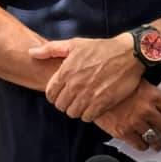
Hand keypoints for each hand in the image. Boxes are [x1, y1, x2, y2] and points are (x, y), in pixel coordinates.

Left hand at [29, 35, 143, 120]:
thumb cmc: (102, 48)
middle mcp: (75, 84)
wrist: (128, 54)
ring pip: (73, 113)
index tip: (62, 92)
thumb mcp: (75, 44)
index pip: (50, 94)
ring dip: (77, 109)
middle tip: (74, 97)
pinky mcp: (102, 103)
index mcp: (66, 71)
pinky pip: (87, 117)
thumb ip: (51, 49)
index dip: (54, 95)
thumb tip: (31, 52)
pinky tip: (93, 105)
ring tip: (83, 102)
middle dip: (65, 103)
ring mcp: (88, 95)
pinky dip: (88, 114)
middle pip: (60, 106)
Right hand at [93, 79, 160, 152]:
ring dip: (158, 143)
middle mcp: (146, 109)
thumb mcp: (137, 81)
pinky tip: (144, 144)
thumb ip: (151, 94)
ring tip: (159, 144)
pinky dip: (143, 146)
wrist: (93, 88)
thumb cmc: (114, 82)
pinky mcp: (123, 131)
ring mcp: (135, 121)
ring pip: (154, 138)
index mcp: (153, 95)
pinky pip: (139, 144)